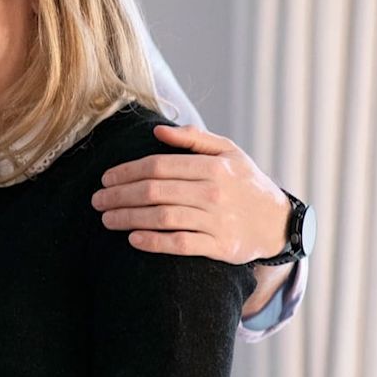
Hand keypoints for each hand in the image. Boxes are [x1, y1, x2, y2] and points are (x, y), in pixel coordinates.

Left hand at [92, 125, 289, 264]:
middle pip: (154, 192)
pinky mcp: (220, 246)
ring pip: (161, 218)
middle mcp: (213, 192)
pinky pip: (179, 244)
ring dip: (128, 218)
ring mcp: (217, 220)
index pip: (158, 166)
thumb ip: (193, 139)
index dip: (127, 172)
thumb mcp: (229, 151)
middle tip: (97, 201)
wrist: (278, 221)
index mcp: (212, 166)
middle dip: (119, 196)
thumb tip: (158, 129)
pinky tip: (133, 239)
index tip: (106, 179)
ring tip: (107, 219)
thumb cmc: (246, 182)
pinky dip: (153, 242)